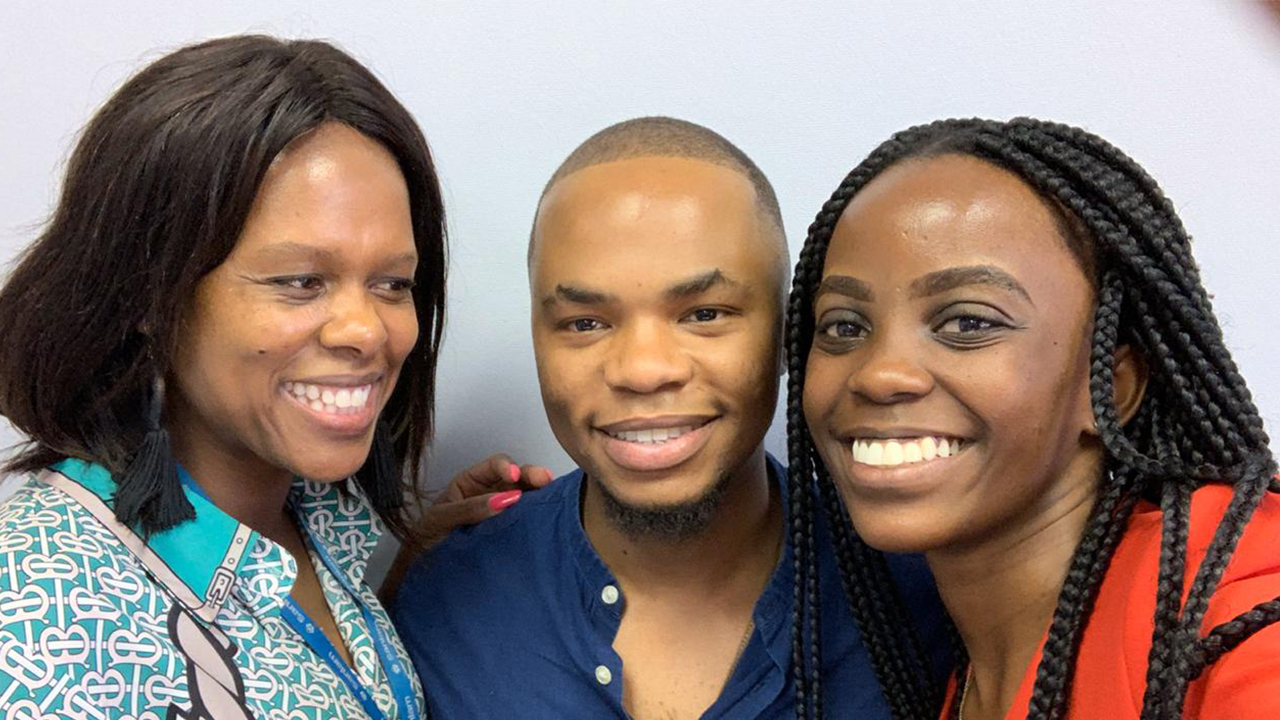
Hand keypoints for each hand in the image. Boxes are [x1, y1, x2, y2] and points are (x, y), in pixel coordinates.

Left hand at [417, 453, 554, 547]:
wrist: (423, 566)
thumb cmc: (427, 537)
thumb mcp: (442, 518)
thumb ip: (470, 508)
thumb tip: (506, 500)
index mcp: (472, 482)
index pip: (495, 466)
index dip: (506, 467)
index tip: (513, 476)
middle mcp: (491, 493)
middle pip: (517, 478)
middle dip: (532, 476)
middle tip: (545, 480)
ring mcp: (502, 512)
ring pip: (526, 497)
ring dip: (540, 495)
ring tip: (553, 497)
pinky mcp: (509, 532)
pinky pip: (526, 519)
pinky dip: (538, 516)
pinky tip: (548, 516)